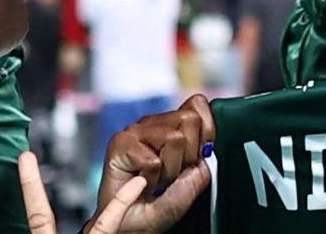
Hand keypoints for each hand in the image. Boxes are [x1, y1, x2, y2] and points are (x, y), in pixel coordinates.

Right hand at [36, 96, 213, 232]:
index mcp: (173, 125)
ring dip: (170, 169)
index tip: (197, 155)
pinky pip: (154, 160)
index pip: (197, 104)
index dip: (206, 131)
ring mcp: (135, 131)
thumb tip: (206, 139)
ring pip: (174, 138)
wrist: (135, 226)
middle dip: (188, 154)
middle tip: (172, 172)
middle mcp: (153, 124)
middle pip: (190, 119)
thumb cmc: (162, 203)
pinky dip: (152, 178)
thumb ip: (204, 154)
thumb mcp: (195, 178)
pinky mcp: (119, 144)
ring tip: (157, 178)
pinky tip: (142, 182)